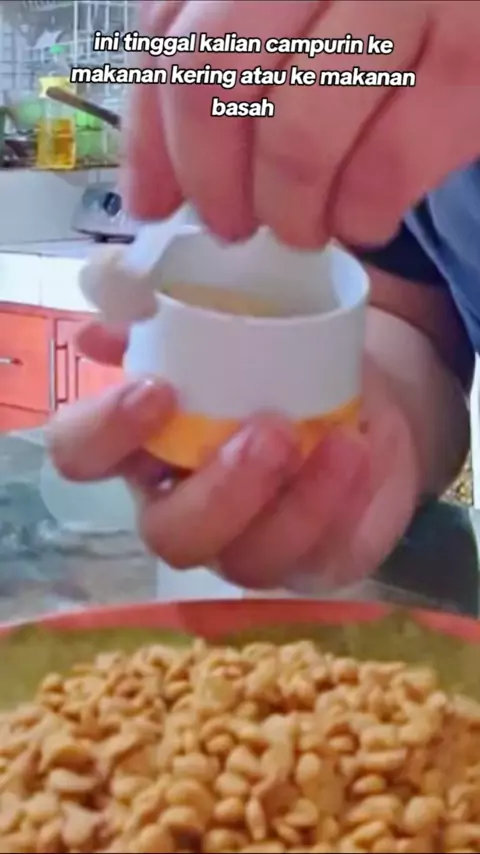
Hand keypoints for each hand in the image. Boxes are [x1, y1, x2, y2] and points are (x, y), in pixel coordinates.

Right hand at [48, 321, 418, 590]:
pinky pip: (320, 554)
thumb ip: (167, 305)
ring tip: (339, 440)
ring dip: (295, 503)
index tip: (159, 388)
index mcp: (144, 448)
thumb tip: (109, 279)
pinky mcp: (309, 561)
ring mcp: (246, 545)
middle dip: (220, 491)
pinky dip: (343, 503)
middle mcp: (186, 506)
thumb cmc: (272, 362)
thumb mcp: (231, 320)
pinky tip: (362, 451)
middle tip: (269, 430)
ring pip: (247, 561)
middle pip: (169, 535)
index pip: (84, 457)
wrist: (355, 397)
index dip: (106, 433)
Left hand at [125, 0, 479, 247]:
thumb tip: (147, 193)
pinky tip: (362, 221)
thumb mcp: (281, 17)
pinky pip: (385, 168)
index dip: (153, 143)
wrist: (472, 6)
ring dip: (289, 214)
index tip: (154, 205)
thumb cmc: (373, 18)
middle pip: (215, 85)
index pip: (169, 41)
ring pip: (296, 138)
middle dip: (214, 187)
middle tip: (232, 226)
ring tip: (302, 228)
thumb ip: (206, 74)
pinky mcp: (470, 56)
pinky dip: (360, 216)